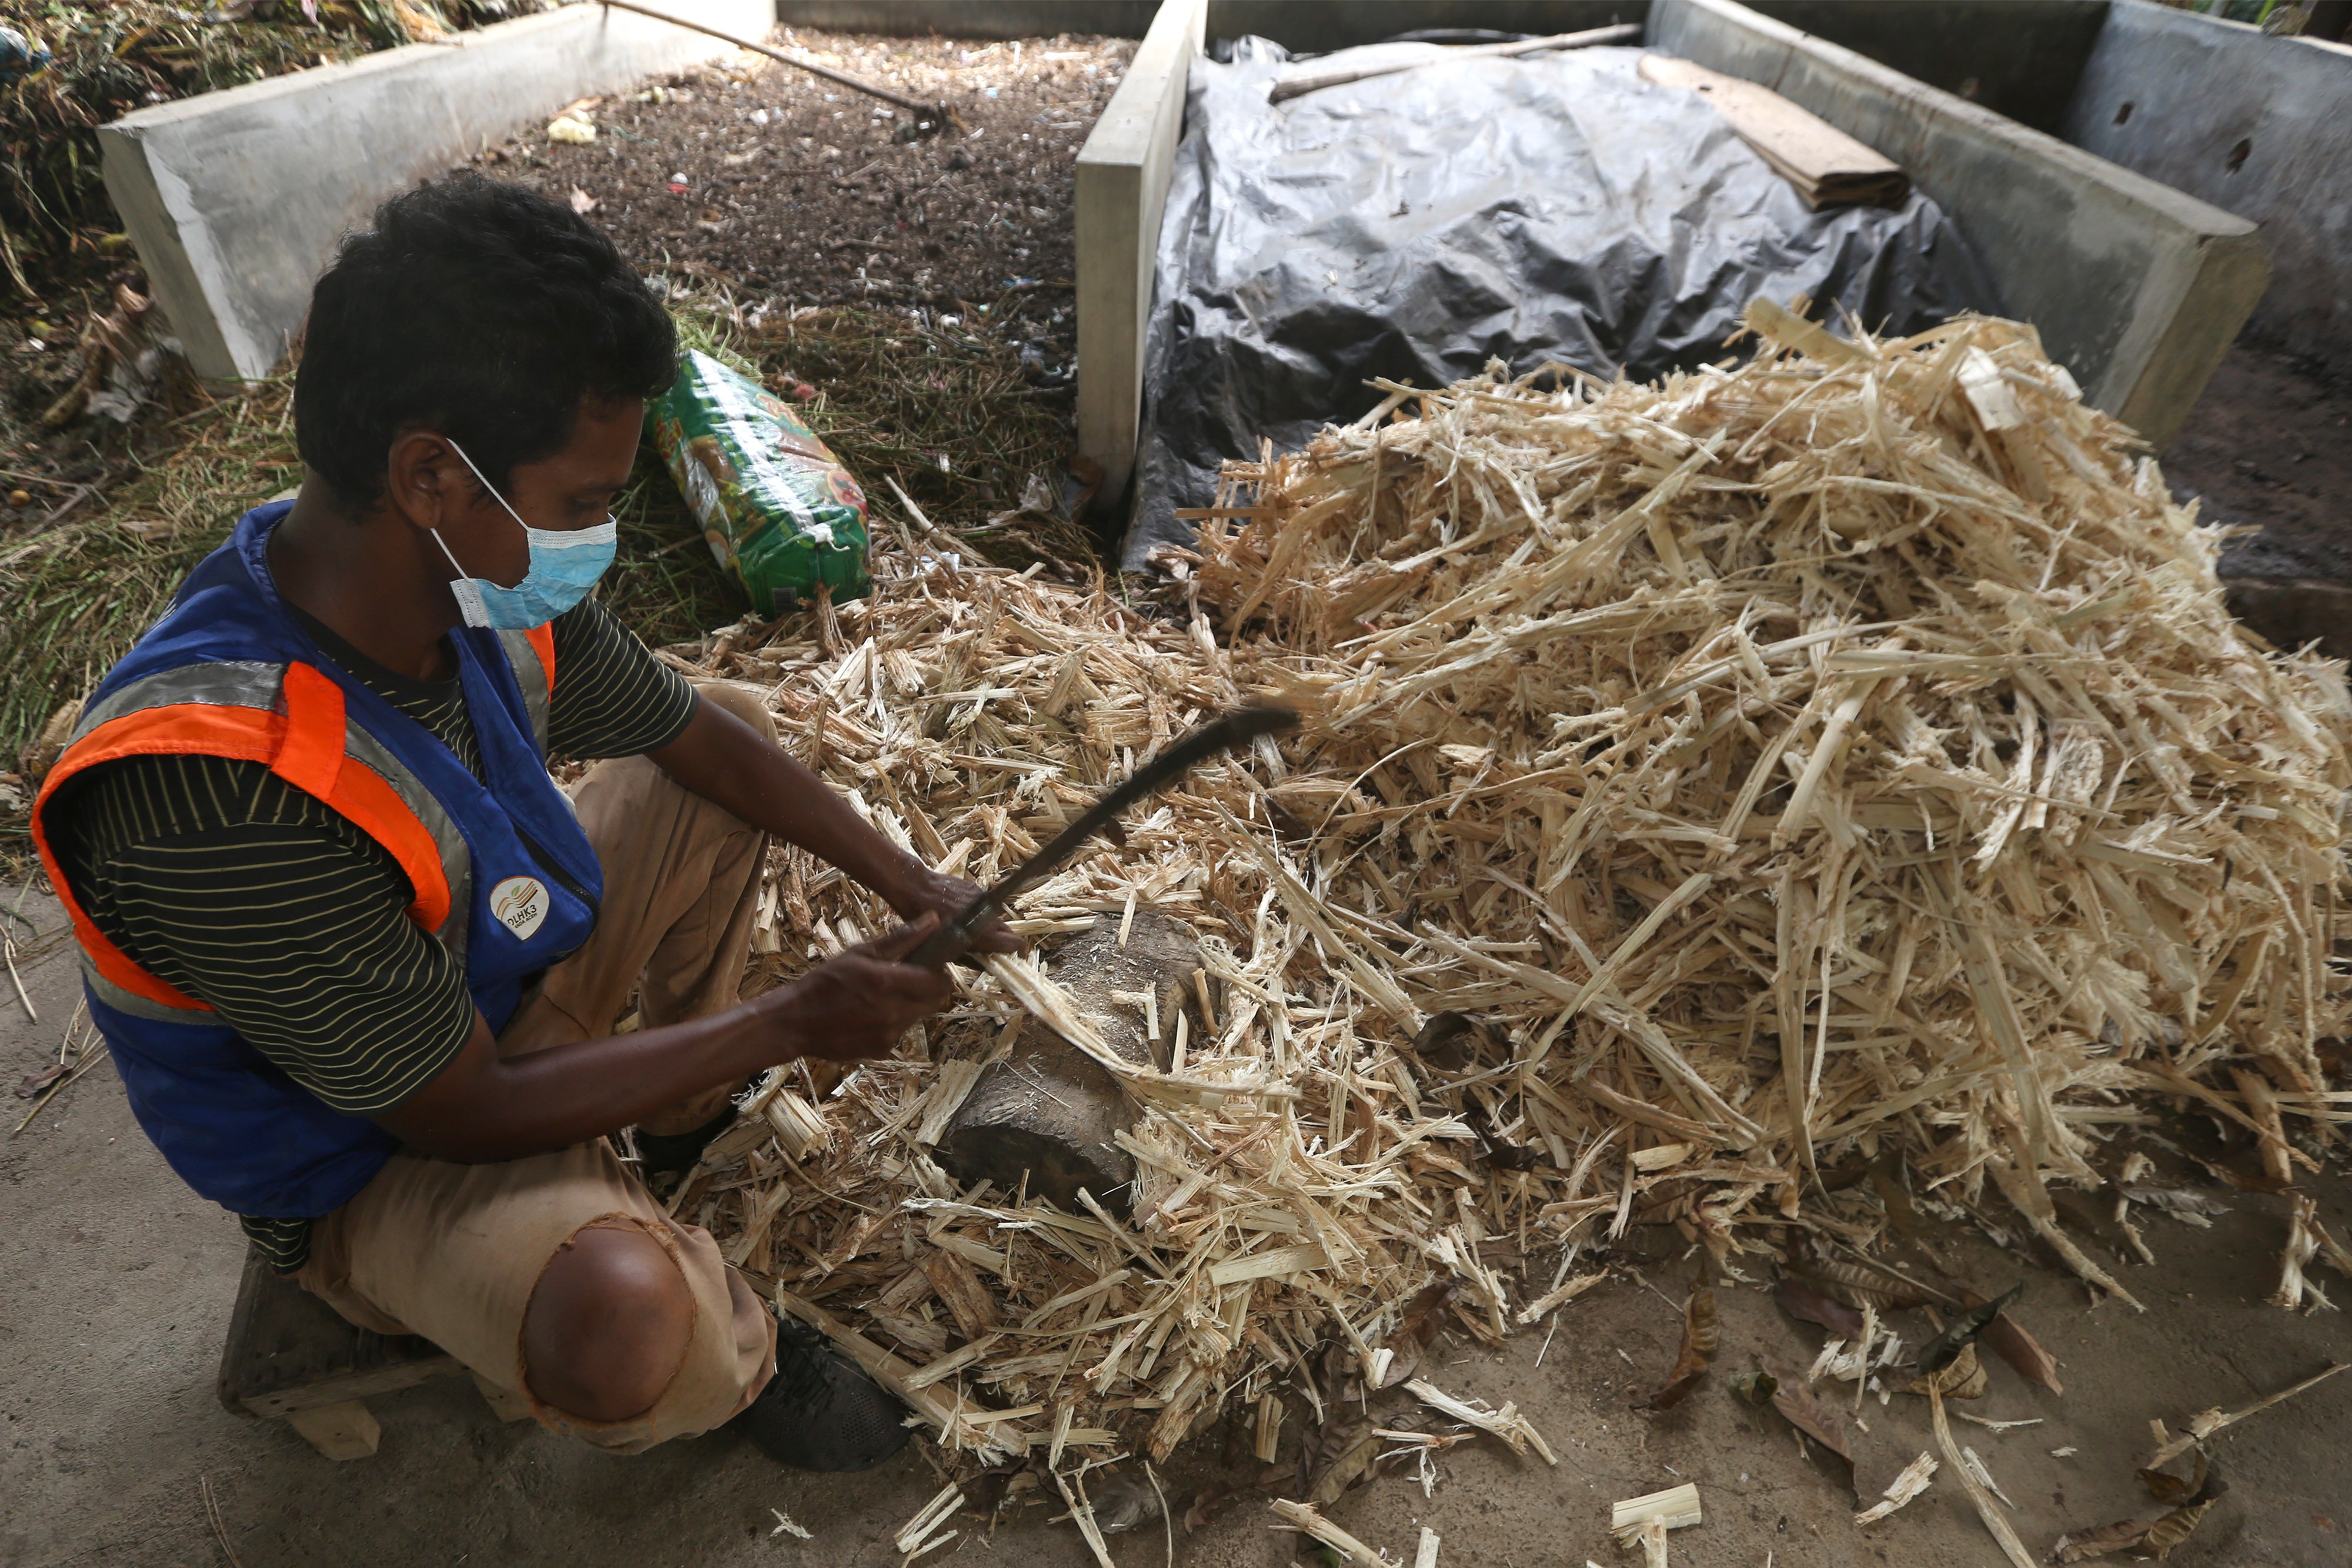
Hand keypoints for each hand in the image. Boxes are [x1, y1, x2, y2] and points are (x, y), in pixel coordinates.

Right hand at [762, 913, 957, 1062]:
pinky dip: (892, 1023)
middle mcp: (893, 1013)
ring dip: (908, 1006)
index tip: (925, 966)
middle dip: (926, 989)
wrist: (795, 1021)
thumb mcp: (860, 953)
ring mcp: (889, 1035)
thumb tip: (934, 919)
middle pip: (934, 1002)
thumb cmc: (824, 982)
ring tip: (879, 997)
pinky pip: (899, 1033)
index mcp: (888, 983)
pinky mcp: (881, 1050)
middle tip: (904, 979)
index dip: (938, 973)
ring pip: (917, 1017)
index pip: (941, 984)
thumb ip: (901, 938)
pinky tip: (869, 1016)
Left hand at [888, 864, 1024, 957]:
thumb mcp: (947, 951)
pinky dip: (980, 912)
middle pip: (1009, 931)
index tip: (1013, 957)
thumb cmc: (925, 924)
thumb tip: (987, 966)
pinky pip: (985, 904)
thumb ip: (971, 958)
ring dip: (990, 927)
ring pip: (997, 918)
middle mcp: (988, 915)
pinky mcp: (976, 888)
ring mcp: (983, 899)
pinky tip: (963, 915)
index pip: (1016, 943)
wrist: (917, 889)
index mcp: (983, 934)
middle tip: (992, 948)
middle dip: (1004, 941)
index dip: (1017, 952)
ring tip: (973, 931)